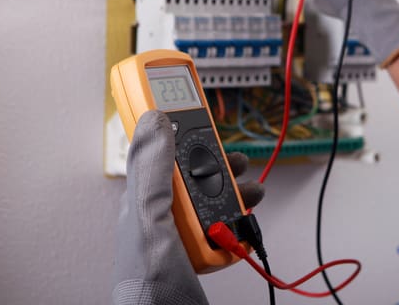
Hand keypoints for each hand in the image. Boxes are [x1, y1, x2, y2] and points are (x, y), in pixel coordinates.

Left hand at [113, 110, 263, 304]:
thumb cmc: (146, 284)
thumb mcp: (149, 218)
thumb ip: (152, 169)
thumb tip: (154, 120)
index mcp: (145, 199)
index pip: (161, 152)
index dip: (179, 130)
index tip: (198, 113)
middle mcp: (164, 213)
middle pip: (196, 172)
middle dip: (220, 162)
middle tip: (238, 161)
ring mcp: (184, 232)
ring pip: (215, 197)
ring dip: (238, 191)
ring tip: (253, 193)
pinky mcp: (203, 250)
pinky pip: (226, 225)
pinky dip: (242, 220)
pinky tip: (247, 222)